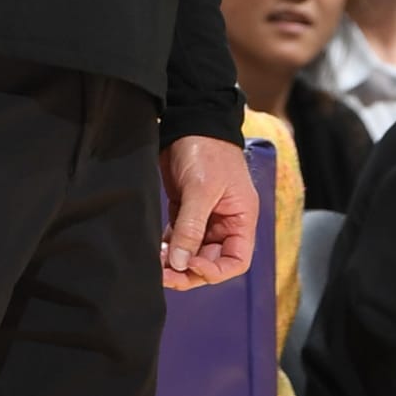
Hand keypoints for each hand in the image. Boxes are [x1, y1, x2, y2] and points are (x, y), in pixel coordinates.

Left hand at [160, 134, 257, 289]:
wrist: (190, 121)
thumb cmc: (207, 150)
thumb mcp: (202, 189)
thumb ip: (191, 228)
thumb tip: (180, 263)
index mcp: (241, 219)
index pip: (236, 261)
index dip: (214, 271)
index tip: (190, 265)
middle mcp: (225, 223)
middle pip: (210, 262)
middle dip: (188, 271)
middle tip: (163, 274)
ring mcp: (204, 218)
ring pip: (191, 253)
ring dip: (174, 262)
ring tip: (155, 262)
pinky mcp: (185, 211)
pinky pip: (178, 239)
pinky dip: (166, 248)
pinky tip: (154, 249)